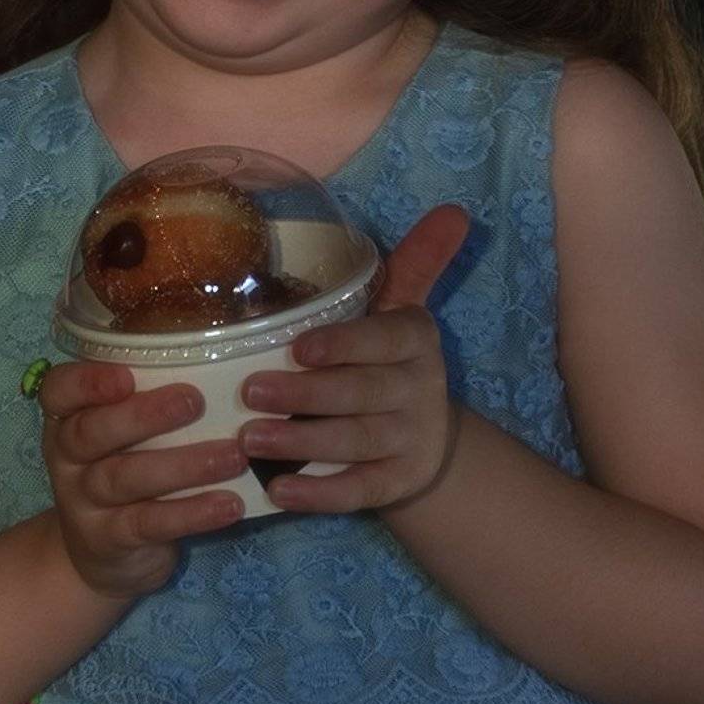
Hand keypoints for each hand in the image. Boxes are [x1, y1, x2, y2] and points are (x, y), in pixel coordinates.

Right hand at [39, 362, 245, 598]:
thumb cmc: (125, 466)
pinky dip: (191, 513)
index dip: (88, 381)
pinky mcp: (108, 541)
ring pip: (125, 478)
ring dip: (183, 465)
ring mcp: (83, 502)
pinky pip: (149, 524)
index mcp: (68, 418)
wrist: (102, 556)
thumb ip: (150, 397)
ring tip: (232, 456)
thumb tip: (222, 362)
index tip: (128, 376)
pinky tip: (228, 504)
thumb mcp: (124, 433)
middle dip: (143, 415)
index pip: (59, 390)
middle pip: (91, 432)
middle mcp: (67, 458)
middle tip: (194, 401)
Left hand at [238, 205, 468, 513]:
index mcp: (415, 340)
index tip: (297, 348)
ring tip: (249, 440)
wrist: (425, 435)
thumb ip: (417, 262)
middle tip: (249, 392)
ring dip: (301, 443)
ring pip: (355, 444)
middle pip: (361, 394)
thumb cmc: (389, 357)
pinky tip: (278, 490)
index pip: (384, 339)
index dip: (343, 345)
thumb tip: (454, 209)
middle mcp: (420, 391)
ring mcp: (410, 441)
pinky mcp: (397, 484)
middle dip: (305, 396)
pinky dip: (319, 493)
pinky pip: (358, 492)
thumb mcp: (401, 310)